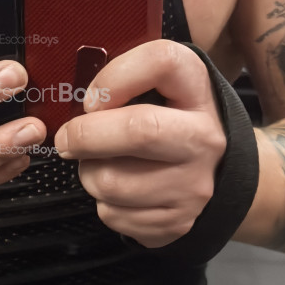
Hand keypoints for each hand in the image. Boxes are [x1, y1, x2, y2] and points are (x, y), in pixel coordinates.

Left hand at [52, 41, 226, 247]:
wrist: (218, 172)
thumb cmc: (170, 119)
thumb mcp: (160, 86)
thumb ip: (123, 81)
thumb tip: (75, 107)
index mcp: (197, 90)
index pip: (162, 62)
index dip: (113, 78)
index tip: (91, 99)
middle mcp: (203, 138)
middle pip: (138, 132)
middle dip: (86, 136)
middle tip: (66, 139)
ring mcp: (194, 185)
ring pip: (112, 183)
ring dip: (89, 173)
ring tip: (99, 164)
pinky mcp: (177, 223)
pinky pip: (114, 215)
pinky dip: (103, 203)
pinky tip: (118, 190)